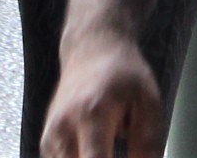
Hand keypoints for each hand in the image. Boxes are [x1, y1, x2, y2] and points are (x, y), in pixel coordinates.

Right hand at [40, 32, 166, 157]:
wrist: (91, 49)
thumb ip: (148, 144)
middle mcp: (63, 127)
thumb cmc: (124, 75)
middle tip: (117, 151)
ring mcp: (51, 136)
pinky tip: (96, 151)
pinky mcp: (47, 143)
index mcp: (92, 115)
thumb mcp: (149, 102)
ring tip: (108, 149)